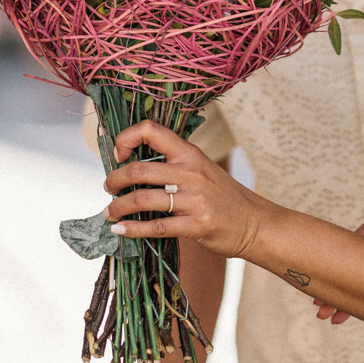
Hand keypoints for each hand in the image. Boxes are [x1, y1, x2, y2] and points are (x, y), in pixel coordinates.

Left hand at [104, 122, 270, 257]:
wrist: (255, 224)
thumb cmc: (224, 198)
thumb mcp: (202, 171)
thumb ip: (174, 167)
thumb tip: (133, 169)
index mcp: (190, 154)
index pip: (152, 131)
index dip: (127, 138)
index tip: (119, 155)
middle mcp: (191, 172)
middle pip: (139, 169)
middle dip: (114, 180)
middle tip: (108, 188)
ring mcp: (194, 199)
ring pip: (142, 199)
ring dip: (118, 207)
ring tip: (110, 213)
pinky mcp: (196, 225)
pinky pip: (156, 227)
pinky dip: (133, 230)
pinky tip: (121, 231)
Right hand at [317, 212, 363, 323]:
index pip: (351, 252)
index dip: (337, 272)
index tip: (326, 290)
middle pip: (350, 266)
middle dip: (337, 288)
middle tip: (321, 310)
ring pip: (358, 277)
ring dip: (347, 295)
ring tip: (330, 316)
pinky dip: (362, 296)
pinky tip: (349, 312)